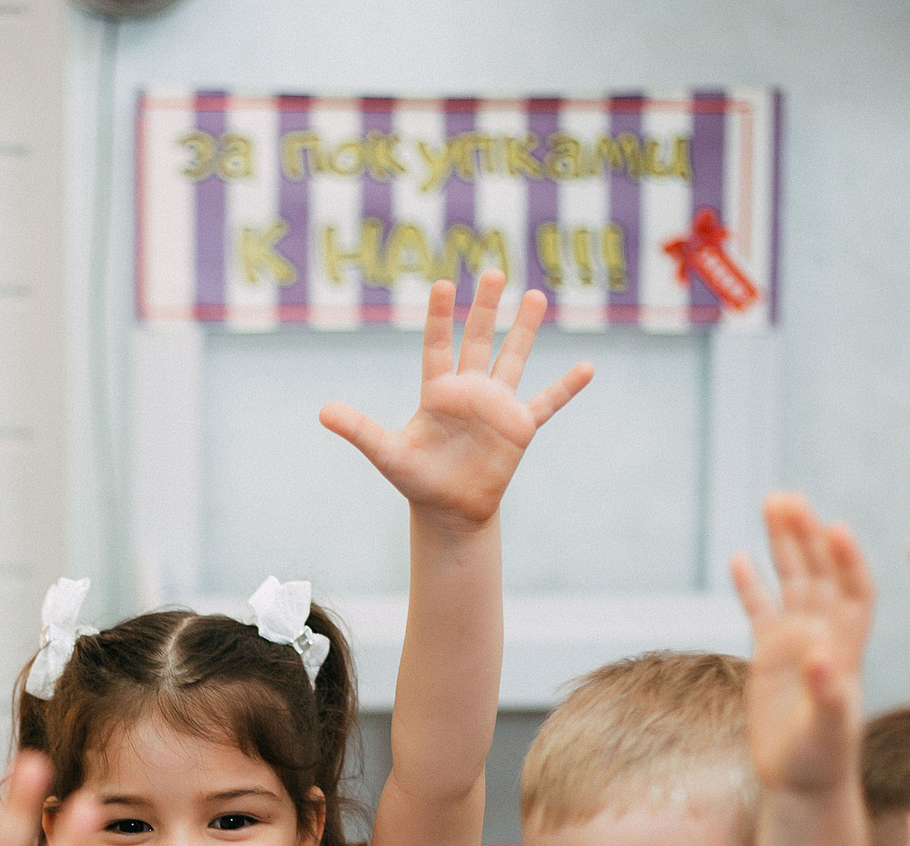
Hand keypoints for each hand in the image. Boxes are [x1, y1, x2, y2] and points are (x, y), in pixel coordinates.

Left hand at [318, 273, 592, 529]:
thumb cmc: (417, 480)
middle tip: (494, 270)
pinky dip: (566, 388)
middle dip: (485, 307)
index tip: (443, 284)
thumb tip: (322, 412)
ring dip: (524, 330)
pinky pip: (546, 403)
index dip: (441, 317)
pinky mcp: (519, 428)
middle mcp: (469, 391)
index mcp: (437, 392)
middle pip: (477, 340)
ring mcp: (496, 406)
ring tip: (535, 295)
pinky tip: (587, 367)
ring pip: (513, 359)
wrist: (449, 511)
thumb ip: (359, 430)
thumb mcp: (386, 454)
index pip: (438, 345)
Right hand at [732, 493, 873, 794]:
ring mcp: (797, 641)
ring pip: (792, 581)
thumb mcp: (828, 730)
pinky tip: (739, 557)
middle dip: (806, 536)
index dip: (848, 561)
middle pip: (819, 574)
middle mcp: (825, 635)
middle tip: (788, 499)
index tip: (835, 529)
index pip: (854, 592)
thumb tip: (822, 657)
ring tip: (772, 502)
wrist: (802, 781)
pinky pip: (760, 610)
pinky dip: (751, 585)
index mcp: (847, 648)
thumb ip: (828, 694)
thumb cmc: (821, 759)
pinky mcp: (770, 654)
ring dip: (783, 543)